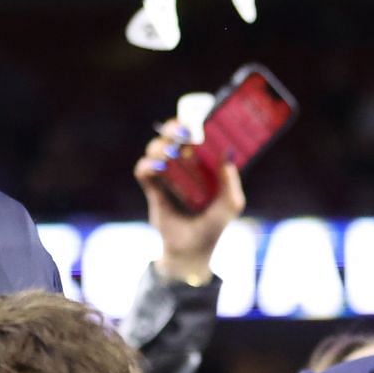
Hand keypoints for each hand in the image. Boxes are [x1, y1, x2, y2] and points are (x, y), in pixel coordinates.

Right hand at [134, 122, 244, 284]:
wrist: (192, 250)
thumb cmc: (214, 225)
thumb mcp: (231, 203)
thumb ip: (230, 178)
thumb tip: (227, 150)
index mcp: (204, 164)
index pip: (196, 134)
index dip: (193, 122)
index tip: (196, 122)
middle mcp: (184, 165)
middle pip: (172, 135)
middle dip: (174, 128)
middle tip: (182, 133)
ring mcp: (166, 175)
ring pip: (156, 148)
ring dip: (161, 147)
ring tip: (169, 157)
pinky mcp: (152, 188)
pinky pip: (143, 169)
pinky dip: (147, 165)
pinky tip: (157, 170)